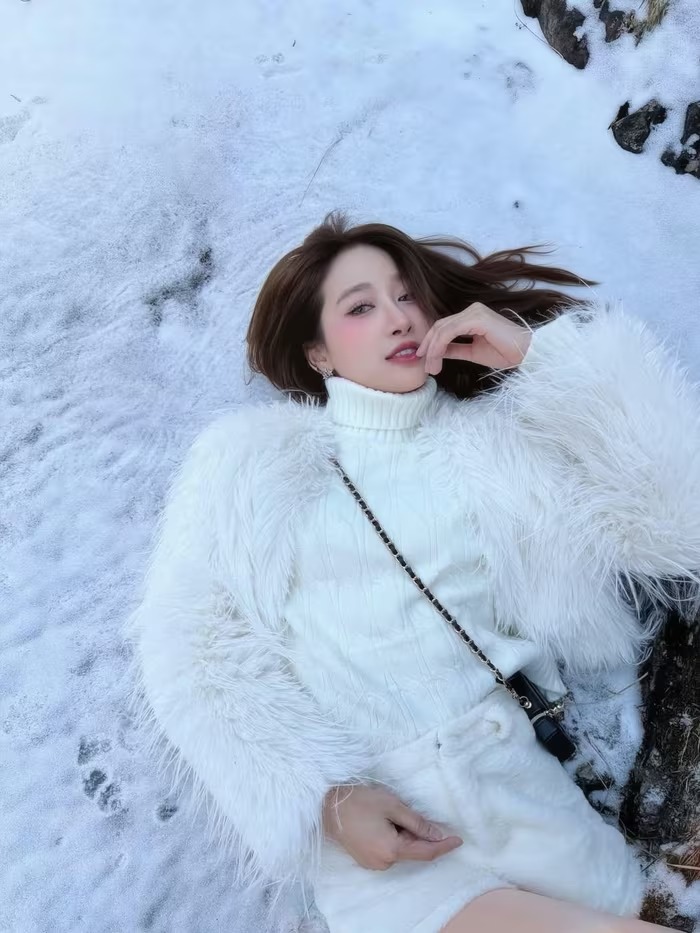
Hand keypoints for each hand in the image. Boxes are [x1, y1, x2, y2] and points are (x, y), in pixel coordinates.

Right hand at [322, 783, 462, 870]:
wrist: (327, 806)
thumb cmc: (361, 802)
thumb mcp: (393, 806)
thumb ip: (417, 822)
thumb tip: (438, 834)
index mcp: (392, 850)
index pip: (426, 852)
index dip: (444, 846)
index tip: (459, 840)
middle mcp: (384, 863)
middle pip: (412, 851)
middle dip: (420, 835)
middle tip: (412, 812)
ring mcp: (373, 864)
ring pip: (400, 851)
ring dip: (405, 836)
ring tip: (392, 814)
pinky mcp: (366, 860)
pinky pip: (388, 852)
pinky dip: (394, 840)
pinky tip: (385, 823)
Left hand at [415, 302, 532, 374]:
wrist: (525, 354)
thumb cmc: (505, 353)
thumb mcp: (473, 353)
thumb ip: (455, 349)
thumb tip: (438, 352)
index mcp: (471, 316)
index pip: (444, 327)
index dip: (430, 342)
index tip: (425, 360)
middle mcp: (471, 310)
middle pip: (439, 326)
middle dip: (428, 347)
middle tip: (425, 366)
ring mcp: (474, 312)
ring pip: (442, 329)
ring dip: (433, 349)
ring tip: (432, 367)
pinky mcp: (476, 318)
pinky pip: (450, 331)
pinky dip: (440, 345)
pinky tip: (438, 358)